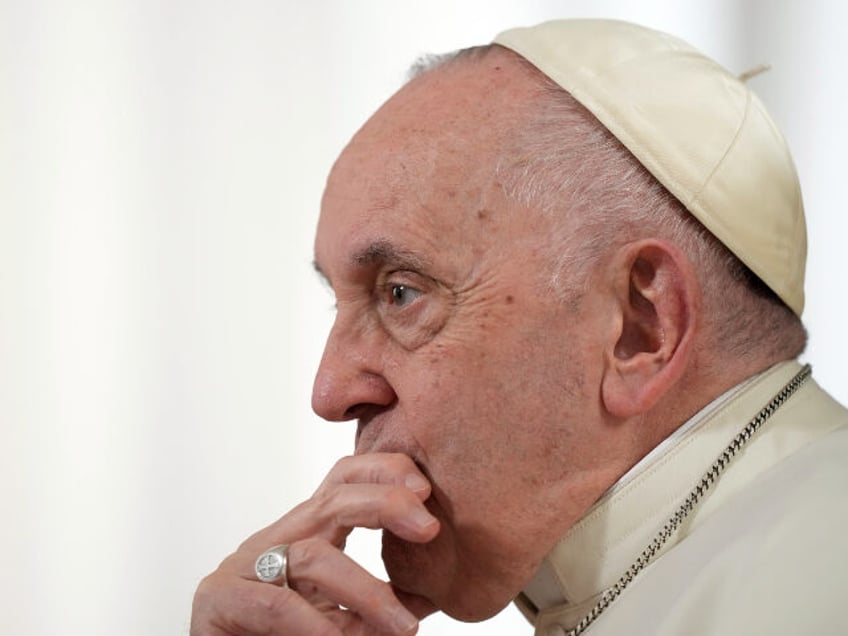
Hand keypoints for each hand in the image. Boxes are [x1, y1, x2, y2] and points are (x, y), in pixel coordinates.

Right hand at [190, 453, 440, 634]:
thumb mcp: (337, 614)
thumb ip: (378, 602)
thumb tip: (432, 594)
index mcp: (306, 533)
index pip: (345, 480)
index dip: (384, 471)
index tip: (426, 489)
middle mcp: (277, 539)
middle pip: (333, 499)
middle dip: (384, 504)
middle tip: (428, 527)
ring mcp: (244, 566)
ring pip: (314, 557)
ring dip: (367, 592)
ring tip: (404, 627)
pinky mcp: (220, 600)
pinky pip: (276, 605)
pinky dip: (314, 625)